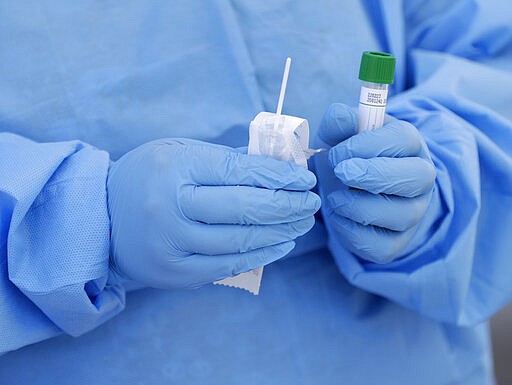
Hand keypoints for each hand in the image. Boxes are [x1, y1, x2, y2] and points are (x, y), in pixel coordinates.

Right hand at [107, 138, 319, 288]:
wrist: (102, 217)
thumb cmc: (149, 177)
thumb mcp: (180, 152)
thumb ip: (227, 159)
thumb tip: (281, 165)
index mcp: (172, 168)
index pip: (238, 171)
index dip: (278, 175)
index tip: (305, 178)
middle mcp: (169, 207)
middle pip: (244, 208)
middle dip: (287, 205)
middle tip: (311, 202)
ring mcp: (171, 246)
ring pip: (241, 241)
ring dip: (281, 231)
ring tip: (303, 222)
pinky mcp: (175, 274)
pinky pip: (229, 266)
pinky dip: (261, 255)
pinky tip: (282, 243)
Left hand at [315, 104, 435, 262]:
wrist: (350, 188)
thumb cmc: (349, 155)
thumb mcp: (342, 133)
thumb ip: (339, 121)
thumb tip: (340, 118)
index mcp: (410, 144)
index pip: (404, 139)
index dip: (367, 145)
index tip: (337, 153)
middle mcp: (420, 179)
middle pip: (416, 178)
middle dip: (374, 175)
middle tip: (341, 173)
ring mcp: (413, 213)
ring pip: (400, 215)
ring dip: (358, 206)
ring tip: (336, 197)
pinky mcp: (396, 243)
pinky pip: (381, 246)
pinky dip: (352, 232)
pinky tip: (340, 216)